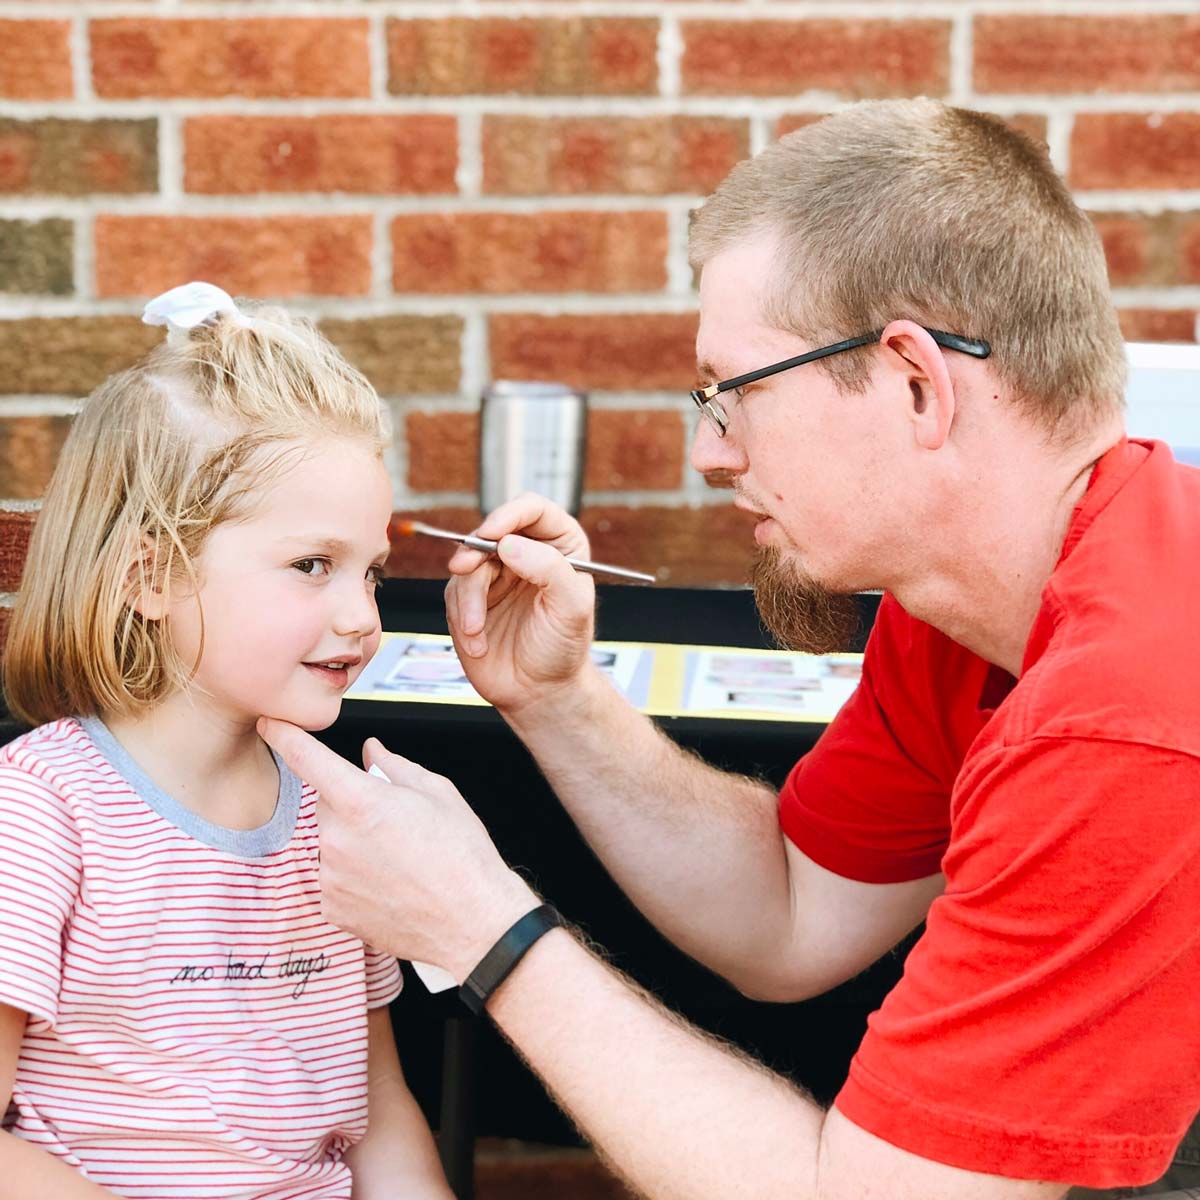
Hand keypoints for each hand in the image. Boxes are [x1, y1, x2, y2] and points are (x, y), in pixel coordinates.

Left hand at [258, 718, 538, 979]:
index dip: (285, 736)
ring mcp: (331, 877)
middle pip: (328, 804)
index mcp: (362, 802)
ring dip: (355, 843)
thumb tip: (372, 753)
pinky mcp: (332, 908)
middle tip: (395, 823)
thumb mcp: (439, 793)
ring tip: (399, 859)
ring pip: (332, 842)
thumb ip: (396, 767)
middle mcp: (337, 839)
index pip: (307, 758)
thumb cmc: (463, 857)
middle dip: (354, 804)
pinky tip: (390, 883)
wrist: (472, 923)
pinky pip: (334, 877)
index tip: (271, 724)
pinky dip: (355, 876)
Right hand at [444, 493, 597, 716]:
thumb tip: (509, 544)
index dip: (510, 514)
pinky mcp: (471, 598)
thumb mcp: (571, 607)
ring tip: (476, 630)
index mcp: (560, 546)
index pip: (533, 510)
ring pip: (467, 564)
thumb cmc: (563, 648)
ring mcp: (496, 575)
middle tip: (464, 569)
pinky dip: (462, 617)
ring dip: (468, 598)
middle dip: (475, 552)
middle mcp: (526, 554)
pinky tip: (477, 642)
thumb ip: (548, 569)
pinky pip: (454, 593)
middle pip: (490, 531)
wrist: (538, 691)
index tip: (493, 533)